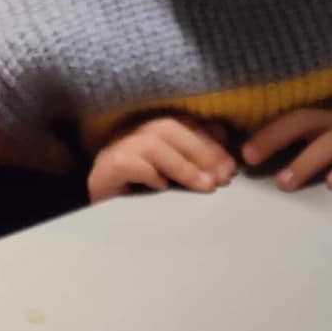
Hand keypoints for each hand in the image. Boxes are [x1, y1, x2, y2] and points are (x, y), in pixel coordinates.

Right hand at [88, 115, 236, 201]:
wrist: (99, 206)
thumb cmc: (139, 192)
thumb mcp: (171, 174)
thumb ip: (192, 160)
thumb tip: (223, 149)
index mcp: (153, 130)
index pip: (185, 124)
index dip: (210, 140)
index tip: (232, 163)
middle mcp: (136, 132)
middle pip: (172, 129)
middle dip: (203, 152)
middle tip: (225, 177)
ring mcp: (120, 147)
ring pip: (154, 145)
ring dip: (184, 165)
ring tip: (207, 186)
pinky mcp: (108, 167)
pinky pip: (129, 164)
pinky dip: (149, 174)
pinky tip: (163, 188)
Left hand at [243, 51, 331, 190]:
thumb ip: (319, 122)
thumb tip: (281, 143)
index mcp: (327, 110)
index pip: (290, 116)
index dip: (264, 129)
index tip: (237, 145)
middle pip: (300, 125)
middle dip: (272, 141)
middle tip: (247, 158)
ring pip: (328, 147)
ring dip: (304, 164)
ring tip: (284, 182)